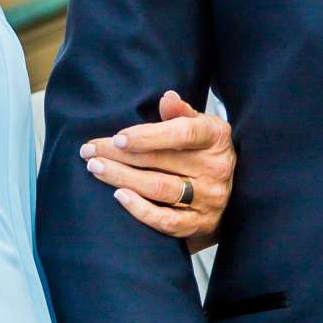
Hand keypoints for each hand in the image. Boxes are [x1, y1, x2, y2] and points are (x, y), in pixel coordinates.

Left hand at [80, 91, 235, 241]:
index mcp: (216, 137)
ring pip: (159, 188)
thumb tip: (167, 98)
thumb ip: (181, 113)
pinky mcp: (200, 224)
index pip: (183, 133)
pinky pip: (166, 220)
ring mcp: (209, 199)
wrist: (232, 194)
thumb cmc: (204, 153)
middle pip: (161, 160)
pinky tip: (118, 195)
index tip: (117, 138)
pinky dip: (140, 209)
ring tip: (95, 168)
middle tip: (89, 151)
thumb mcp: (200, 127)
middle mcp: (216, 168)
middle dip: (119, 154)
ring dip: (122, 177)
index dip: (148, 135)